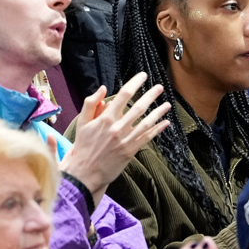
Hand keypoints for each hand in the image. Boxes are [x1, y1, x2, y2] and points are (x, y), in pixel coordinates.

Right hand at [60, 72, 169, 203]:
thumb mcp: (81, 123)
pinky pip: (147, 137)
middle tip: (159, 87)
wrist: (84, 172)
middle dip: (151, 95)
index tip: (143, 76)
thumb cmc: (83, 145)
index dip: (135, 83)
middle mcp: (117, 128)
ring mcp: (125, 140)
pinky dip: (158, 129)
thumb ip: (90, 104)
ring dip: (158, 112)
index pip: (123, 95)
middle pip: (138, 107)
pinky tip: (165, 122)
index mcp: (104, 118)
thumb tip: (102, 88)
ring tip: (167, 104)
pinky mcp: (131, 150)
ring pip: (146, 122)